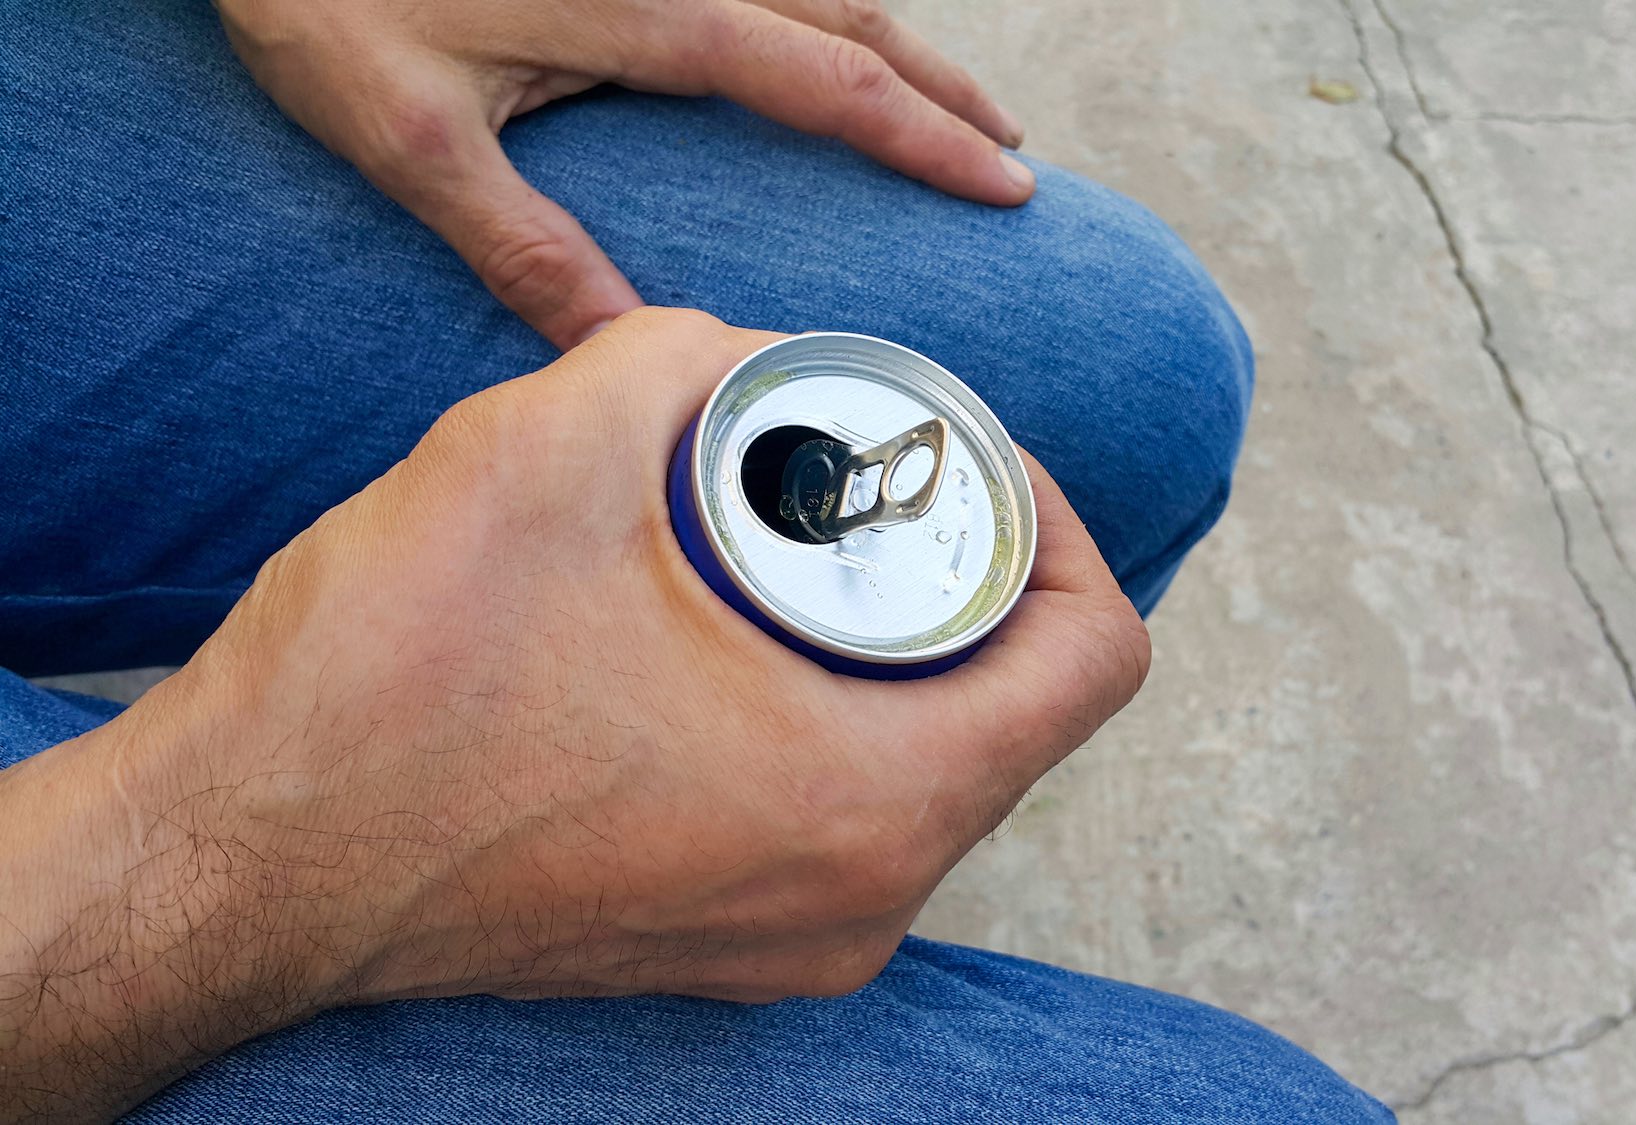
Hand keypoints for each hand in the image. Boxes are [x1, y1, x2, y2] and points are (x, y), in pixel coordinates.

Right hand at [0, 308, 1144, 1119]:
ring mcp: (795, 942)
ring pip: (931, 764)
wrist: (237, 862)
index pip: (1091, 657)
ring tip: (792, 551)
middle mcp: (862, 901)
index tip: (964, 461)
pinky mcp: (726, 946)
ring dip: (889, 644)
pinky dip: (824, 713)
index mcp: (872, 800)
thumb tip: (758, 360)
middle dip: (963, 574)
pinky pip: (841, 812)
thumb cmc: (386, 687)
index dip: (1057, 525)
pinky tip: (725, 641)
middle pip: (1014, 711)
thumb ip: (693, 358)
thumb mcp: (547, 446)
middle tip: (875, 485)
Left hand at [214, 0, 1033, 347]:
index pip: (831, 84)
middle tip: (1015, 156)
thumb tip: (627, 345)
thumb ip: (525, 244)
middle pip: (857, 22)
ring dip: (900, 44)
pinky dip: (830, 10)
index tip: (1005, 187)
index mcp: (653, 14)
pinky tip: (837, 40)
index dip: (930, 140)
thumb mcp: (413, 141)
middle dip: (946, 90)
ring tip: (953, 103)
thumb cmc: (328, 2)